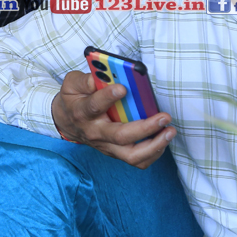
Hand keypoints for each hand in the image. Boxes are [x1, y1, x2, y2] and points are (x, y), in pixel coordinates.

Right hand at [51, 70, 174, 168]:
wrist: (67, 122)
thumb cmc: (74, 99)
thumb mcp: (72, 84)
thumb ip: (85, 79)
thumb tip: (104, 76)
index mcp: (83, 112)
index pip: (94, 106)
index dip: (108, 97)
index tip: (123, 88)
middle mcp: (95, 132)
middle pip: (120, 136)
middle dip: (145, 128)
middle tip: (164, 117)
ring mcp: (107, 146)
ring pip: (132, 155)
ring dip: (154, 145)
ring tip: (169, 131)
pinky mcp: (116, 152)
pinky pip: (137, 160)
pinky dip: (154, 153)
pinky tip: (164, 139)